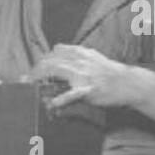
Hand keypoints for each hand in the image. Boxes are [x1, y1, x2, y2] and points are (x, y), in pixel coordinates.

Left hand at [24, 45, 140, 110]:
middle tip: (26, 81)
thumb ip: (75, 55)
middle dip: (35, 71)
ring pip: (57, 71)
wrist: (128, 83)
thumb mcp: (92, 58)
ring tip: (30, 88)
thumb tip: (57, 50)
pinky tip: (51, 104)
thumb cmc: (109, 72)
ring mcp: (83, 75)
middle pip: (50, 61)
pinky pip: (72, 94)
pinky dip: (60, 98)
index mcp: (80, 53)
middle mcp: (79, 61)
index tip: (33, 70)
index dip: (42, 60)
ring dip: (40, 79)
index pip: (55, 51)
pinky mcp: (88, 90)